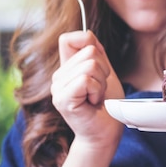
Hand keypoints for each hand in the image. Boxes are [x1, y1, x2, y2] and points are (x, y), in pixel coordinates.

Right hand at [51, 30, 124, 149]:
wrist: (106, 132)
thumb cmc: (107, 105)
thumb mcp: (105, 73)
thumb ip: (97, 54)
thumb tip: (88, 33)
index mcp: (67, 68)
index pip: (68, 39)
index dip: (87, 43)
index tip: (99, 65)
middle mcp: (58, 76)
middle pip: (89, 51)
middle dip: (104, 70)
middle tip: (100, 90)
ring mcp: (57, 88)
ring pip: (90, 65)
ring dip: (102, 83)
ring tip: (96, 97)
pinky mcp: (62, 99)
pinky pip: (86, 79)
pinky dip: (98, 90)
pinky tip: (94, 102)